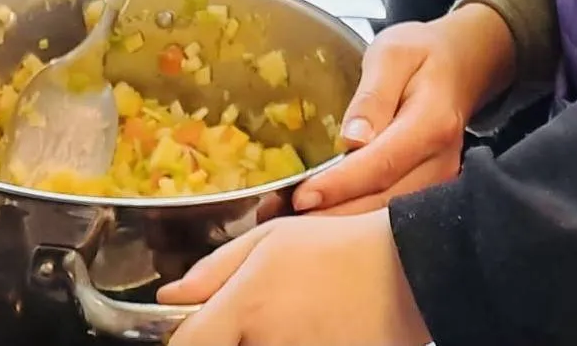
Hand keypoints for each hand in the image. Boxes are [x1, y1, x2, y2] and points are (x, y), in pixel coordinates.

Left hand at [162, 210, 428, 345]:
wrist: (407, 274)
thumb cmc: (338, 249)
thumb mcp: (273, 241)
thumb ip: (214, 269)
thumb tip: (170, 296)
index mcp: (246, 307)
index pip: (188, 344)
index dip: (189, 336)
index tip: (201, 327)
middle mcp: (265, 345)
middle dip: (231, 336)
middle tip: (261, 315)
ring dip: (265, 340)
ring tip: (296, 319)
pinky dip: (296, 344)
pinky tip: (314, 331)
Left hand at [293, 4, 517, 215]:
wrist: (461, 63)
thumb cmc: (422, 54)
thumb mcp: (392, 54)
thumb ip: (372, 95)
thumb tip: (351, 140)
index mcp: (431, 124)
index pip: (382, 164)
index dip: (340, 185)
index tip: (299, 196)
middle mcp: (440, 162)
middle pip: (382, 203)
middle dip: (330, 215)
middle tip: (276, 218)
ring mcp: (439, 182)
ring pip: (384, 217)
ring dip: (338, 224)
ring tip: (287, 220)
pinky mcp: (429, 191)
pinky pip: (389, 212)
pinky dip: (353, 220)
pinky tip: (319, 214)